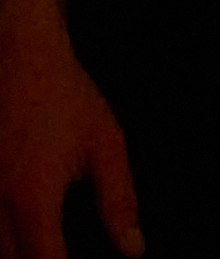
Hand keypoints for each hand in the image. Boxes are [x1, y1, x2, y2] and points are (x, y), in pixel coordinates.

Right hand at [0, 0, 143, 258]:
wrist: (21, 54)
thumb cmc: (67, 96)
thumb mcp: (105, 143)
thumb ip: (119, 200)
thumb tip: (133, 250)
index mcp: (34, 198)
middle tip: (64, 250)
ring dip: (19, 250)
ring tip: (48, 240)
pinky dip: (5, 233)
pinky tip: (22, 229)